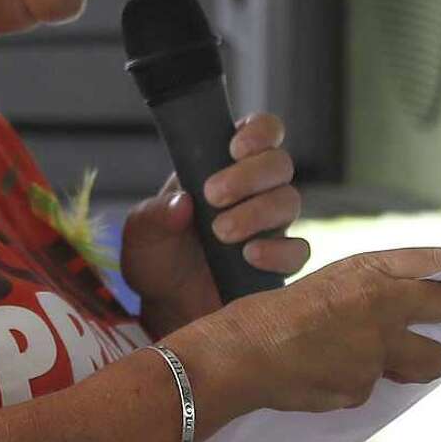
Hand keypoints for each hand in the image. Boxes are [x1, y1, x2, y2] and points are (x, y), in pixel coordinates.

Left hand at [120, 112, 311, 336]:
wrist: (167, 310)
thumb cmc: (157, 259)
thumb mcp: (141, 235)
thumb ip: (154, 216)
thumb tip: (182, 204)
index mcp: (223, 167)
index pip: (260, 132)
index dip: (259, 132)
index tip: (234, 147)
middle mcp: (255, 191)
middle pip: (279, 163)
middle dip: (250, 175)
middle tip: (215, 196)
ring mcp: (271, 225)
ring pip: (289, 201)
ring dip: (258, 212)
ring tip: (222, 233)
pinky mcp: (280, 262)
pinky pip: (299, 250)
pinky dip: (278, 251)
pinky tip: (250, 256)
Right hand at [186, 245, 440, 417]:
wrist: (238, 356)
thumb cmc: (274, 318)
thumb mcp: (328, 286)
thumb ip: (374, 297)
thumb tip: (418, 318)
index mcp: (370, 270)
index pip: (438, 265)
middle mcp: (381, 304)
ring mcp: (377, 348)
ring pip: (427, 360)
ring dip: (419, 360)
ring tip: (379, 356)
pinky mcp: (365, 385)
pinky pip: (378, 387)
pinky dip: (360, 384)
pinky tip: (327, 376)